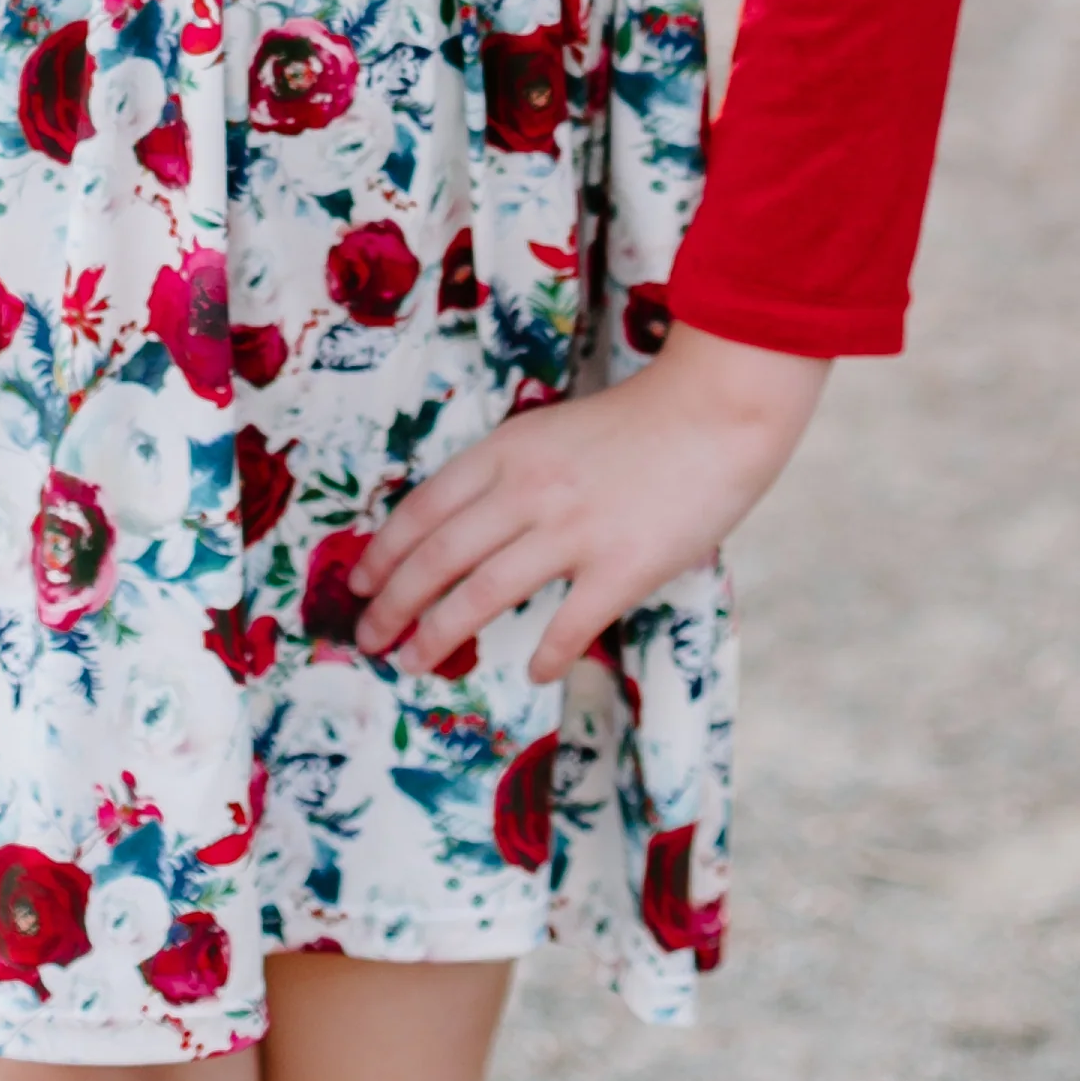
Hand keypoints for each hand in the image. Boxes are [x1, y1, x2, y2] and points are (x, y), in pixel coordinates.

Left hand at [353, 326, 828, 686]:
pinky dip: (546, 653)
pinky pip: (569, 624)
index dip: (384, 552)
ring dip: (439, 634)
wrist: (718, 409)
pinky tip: (533, 670)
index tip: (361, 584)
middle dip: (393, 603)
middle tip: (368, 638)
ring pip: (482, 594)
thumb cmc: (640, 419)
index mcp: (508, 451)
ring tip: (413, 662)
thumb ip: (512, 474)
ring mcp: (573, 531)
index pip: (424, 509)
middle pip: (438, 557)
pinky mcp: (622, 567)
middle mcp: (527, 490)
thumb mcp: (554, 432)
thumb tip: (466, 530)